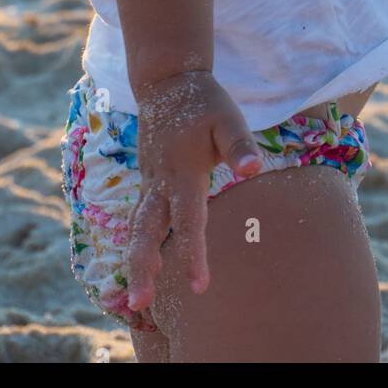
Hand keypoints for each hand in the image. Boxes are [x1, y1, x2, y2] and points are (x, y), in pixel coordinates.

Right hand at [124, 70, 262, 312]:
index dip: (194, 254)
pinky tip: (141, 265)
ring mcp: (150, 182)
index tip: (200, 286)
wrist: (166, 83)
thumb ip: (239, 145)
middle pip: (146, 231)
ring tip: (137, 299)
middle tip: (141, 304)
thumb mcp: (227, 118)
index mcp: (182, 172)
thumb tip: (252, 170)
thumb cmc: (204, 103)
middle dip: (143, 268)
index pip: (189, 221)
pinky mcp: (148, 181)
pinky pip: (138, 218)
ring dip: (135, 261)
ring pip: (137, 227)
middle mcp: (160, 182)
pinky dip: (136, 243)